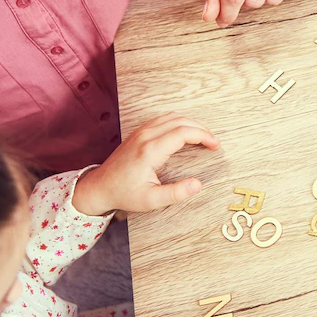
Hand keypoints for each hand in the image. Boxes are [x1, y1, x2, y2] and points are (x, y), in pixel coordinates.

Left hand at [72, 113, 218, 214]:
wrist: (100, 187)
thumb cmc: (125, 194)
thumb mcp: (151, 200)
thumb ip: (176, 193)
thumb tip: (198, 185)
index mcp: (150, 151)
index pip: (183, 132)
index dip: (203, 136)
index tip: (216, 146)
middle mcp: (145, 136)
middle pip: (180, 121)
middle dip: (201, 129)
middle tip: (214, 142)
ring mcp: (141, 132)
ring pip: (172, 116)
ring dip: (191, 123)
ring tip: (204, 137)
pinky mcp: (139, 132)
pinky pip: (163, 119)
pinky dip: (180, 122)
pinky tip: (186, 133)